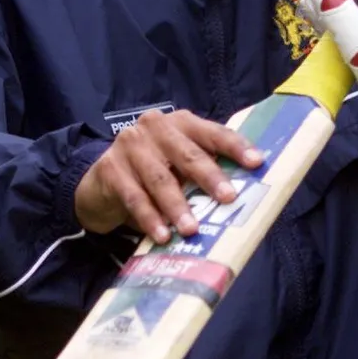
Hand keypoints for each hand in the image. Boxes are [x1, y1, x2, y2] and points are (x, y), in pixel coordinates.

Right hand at [74, 110, 263, 244]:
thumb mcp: (179, 164)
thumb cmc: (153, 172)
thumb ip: (204, 169)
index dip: (236, 147)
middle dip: (210, 177)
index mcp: (182, 122)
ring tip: (192, 229)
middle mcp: (156, 127)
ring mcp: (130, 145)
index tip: (257, 163)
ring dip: (178, 206)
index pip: (214, 133)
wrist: (100, 184)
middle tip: (228, 198)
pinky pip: (134, 197)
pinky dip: (150, 218)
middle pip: (188, 154)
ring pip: (161, 178)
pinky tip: (162, 236)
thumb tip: (241, 197)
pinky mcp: (110, 168)